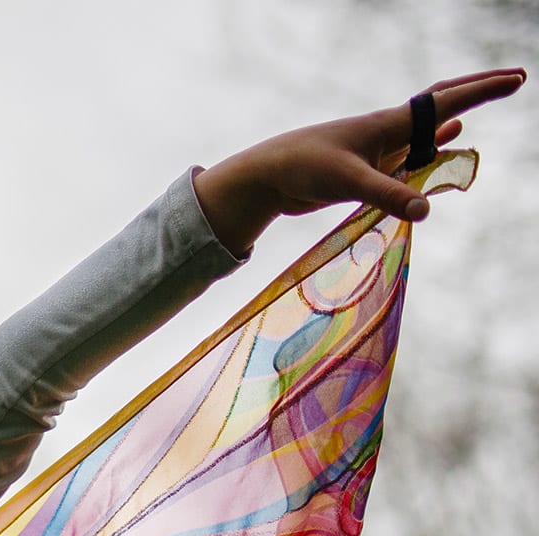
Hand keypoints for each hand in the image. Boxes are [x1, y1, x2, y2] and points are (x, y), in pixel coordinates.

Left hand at [192, 67, 526, 257]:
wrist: (267, 176)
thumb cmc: (304, 168)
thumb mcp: (349, 182)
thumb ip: (388, 195)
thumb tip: (426, 210)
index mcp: (388, 124)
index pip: (447, 103)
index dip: (483, 91)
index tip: (517, 79)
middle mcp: (387, 131)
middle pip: (440, 106)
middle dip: (476, 93)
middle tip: (513, 81)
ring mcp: (376, 150)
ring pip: (425, 132)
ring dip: (452, 123)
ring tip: (477, 113)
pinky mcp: (364, 170)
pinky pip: (409, 157)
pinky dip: (431, 150)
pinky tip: (443, 147)